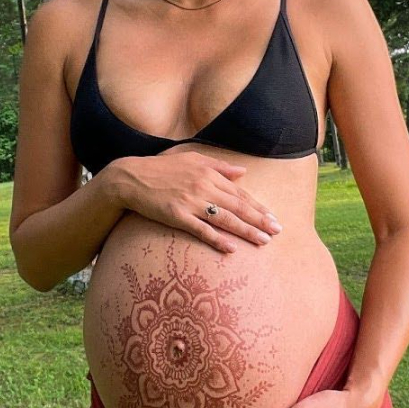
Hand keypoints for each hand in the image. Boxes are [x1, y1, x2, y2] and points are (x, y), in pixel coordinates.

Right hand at [115, 150, 281, 253]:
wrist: (130, 178)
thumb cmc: (162, 168)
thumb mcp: (192, 159)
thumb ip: (219, 166)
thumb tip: (243, 172)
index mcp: (209, 173)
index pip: (240, 193)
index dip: (258, 207)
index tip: (273, 218)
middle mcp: (203, 187)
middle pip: (238, 207)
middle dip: (260, 220)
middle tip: (278, 232)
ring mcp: (190, 202)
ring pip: (225, 219)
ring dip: (246, 231)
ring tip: (263, 241)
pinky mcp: (177, 216)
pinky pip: (201, 230)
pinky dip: (217, 239)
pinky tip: (231, 248)